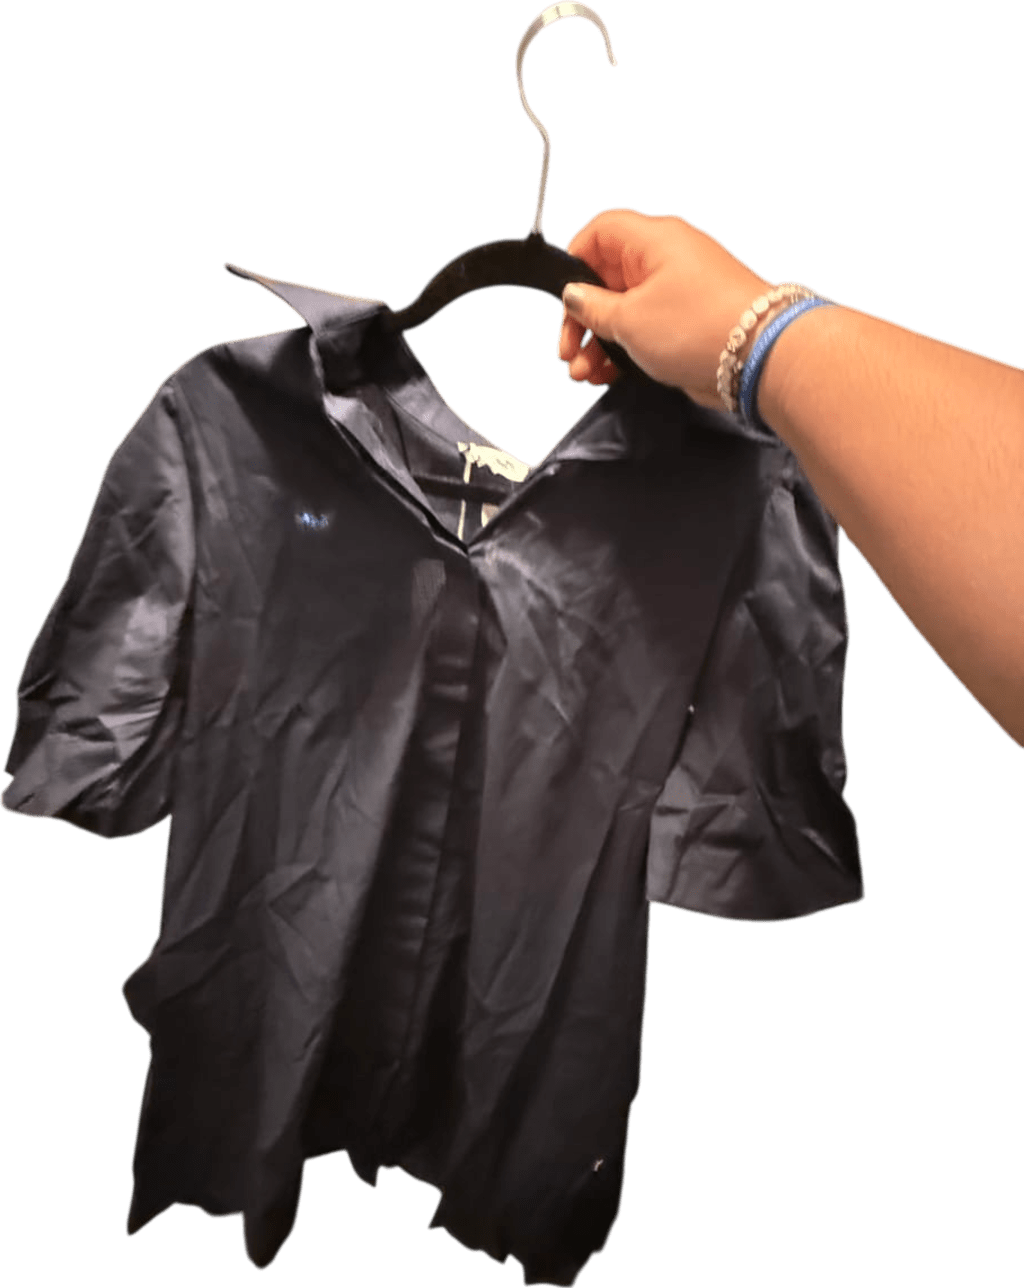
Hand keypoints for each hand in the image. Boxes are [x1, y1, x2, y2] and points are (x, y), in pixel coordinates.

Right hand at [555, 207, 771, 407]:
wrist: (758, 356)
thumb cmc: (695, 326)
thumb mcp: (629, 319)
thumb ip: (593, 307)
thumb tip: (574, 296)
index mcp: (652, 239)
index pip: (599, 232)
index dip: (574, 263)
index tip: (562, 301)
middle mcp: (667, 257)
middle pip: (607, 278)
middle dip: (582, 318)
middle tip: (567, 353)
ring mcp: (679, 290)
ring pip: (624, 309)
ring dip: (599, 341)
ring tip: (584, 374)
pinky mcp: (689, 321)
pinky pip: (645, 328)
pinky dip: (624, 349)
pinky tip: (608, 375)